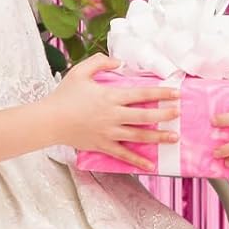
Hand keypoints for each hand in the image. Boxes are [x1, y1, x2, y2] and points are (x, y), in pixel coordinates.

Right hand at [45, 54, 179, 173]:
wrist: (49, 121)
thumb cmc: (64, 95)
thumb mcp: (81, 71)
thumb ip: (101, 62)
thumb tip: (119, 62)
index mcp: (111, 96)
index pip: (142, 94)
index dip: (161, 93)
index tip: (176, 93)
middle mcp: (113, 115)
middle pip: (145, 116)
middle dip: (165, 115)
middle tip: (180, 114)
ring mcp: (109, 133)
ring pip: (139, 136)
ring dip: (158, 137)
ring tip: (175, 138)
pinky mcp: (102, 145)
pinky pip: (123, 155)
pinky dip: (137, 161)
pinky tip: (151, 166)